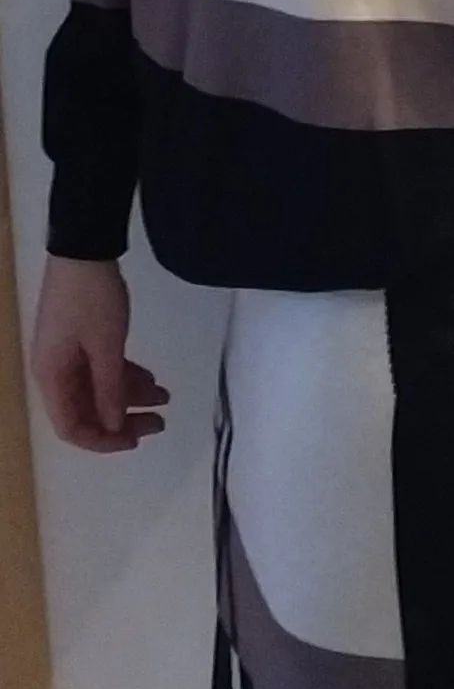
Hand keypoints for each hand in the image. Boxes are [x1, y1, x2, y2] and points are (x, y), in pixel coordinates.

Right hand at [31, 258, 169, 454]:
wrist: (84, 248)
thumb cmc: (93, 299)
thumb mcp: (106, 348)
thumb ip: (110, 390)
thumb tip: (114, 426)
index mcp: (52, 377)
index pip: (72, 427)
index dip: (104, 441)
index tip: (137, 438)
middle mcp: (54, 371)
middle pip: (86, 412)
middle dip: (123, 420)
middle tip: (160, 421)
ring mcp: (66, 355)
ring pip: (98, 391)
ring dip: (130, 398)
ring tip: (165, 397)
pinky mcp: (79, 341)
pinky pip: (101, 370)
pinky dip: (124, 377)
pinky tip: (151, 378)